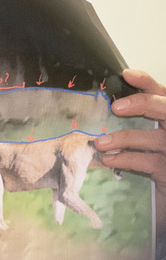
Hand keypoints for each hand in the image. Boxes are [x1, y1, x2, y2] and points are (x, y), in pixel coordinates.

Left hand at [94, 68, 165, 236]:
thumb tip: (108, 102)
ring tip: (100, 142)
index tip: (126, 74)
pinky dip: (126, 158)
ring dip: (124, 138)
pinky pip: (148, 162)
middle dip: (144, 104)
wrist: (163, 185)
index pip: (164, 93)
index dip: (147, 82)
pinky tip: (109, 159)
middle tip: (116, 107)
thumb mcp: (148, 135)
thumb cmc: (156, 156)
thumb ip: (139, 116)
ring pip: (155, 138)